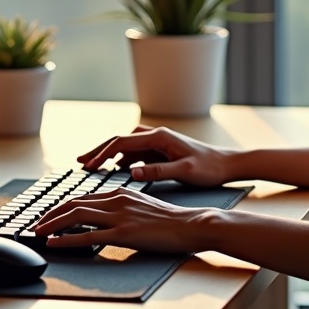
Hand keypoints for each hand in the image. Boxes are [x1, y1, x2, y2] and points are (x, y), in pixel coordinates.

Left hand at [32, 188, 211, 253]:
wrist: (190, 225)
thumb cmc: (170, 220)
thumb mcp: (141, 206)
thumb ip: (121, 208)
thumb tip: (105, 218)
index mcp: (119, 193)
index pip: (82, 198)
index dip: (62, 207)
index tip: (49, 215)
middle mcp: (116, 200)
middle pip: (73, 204)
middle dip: (51, 214)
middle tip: (36, 224)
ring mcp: (119, 216)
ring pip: (76, 217)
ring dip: (52, 224)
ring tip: (38, 232)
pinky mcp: (123, 233)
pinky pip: (88, 236)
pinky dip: (67, 239)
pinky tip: (55, 243)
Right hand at [78, 126, 232, 186]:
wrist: (228, 164)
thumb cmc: (209, 168)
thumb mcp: (184, 171)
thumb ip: (157, 172)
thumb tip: (131, 173)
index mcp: (159, 137)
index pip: (122, 143)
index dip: (102, 154)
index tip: (88, 166)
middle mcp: (156, 135)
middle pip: (119, 140)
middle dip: (99, 150)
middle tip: (80, 161)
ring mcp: (158, 142)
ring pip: (126, 146)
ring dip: (108, 154)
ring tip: (92, 165)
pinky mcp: (162, 151)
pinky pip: (135, 152)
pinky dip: (122, 159)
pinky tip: (116, 169)